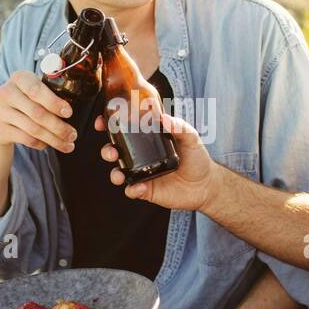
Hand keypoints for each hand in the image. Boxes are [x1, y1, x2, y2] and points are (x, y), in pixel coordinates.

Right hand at [0, 70, 76, 152]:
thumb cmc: (24, 99)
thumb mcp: (32, 87)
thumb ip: (49, 89)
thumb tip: (79, 100)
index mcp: (19, 78)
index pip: (37, 90)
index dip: (54, 103)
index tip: (69, 113)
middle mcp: (6, 93)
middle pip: (37, 113)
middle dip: (59, 126)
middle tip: (73, 135)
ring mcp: (0, 112)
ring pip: (33, 129)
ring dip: (54, 139)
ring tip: (68, 145)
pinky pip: (26, 139)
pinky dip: (41, 144)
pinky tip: (49, 145)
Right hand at [95, 108, 216, 209]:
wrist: (206, 186)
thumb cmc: (197, 159)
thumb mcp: (191, 138)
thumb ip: (180, 127)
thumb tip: (165, 118)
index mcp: (148, 140)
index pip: (125, 131)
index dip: (110, 126)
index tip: (102, 121)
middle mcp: (142, 156)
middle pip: (116, 151)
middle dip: (107, 150)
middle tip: (110, 151)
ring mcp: (142, 173)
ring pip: (119, 172)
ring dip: (114, 173)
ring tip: (118, 174)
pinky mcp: (146, 190)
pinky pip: (132, 190)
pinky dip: (132, 189)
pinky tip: (138, 187)